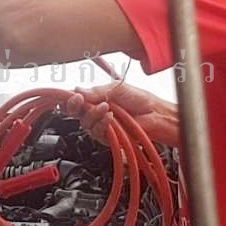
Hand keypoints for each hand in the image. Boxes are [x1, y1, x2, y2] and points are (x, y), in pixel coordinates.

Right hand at [65, 82, 179, 146]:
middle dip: (76, 106)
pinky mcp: (108, 137)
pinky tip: (111, 118)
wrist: (156, 114)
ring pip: (85, 124)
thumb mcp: (117, 88)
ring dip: (93, 115)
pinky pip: (97, 133)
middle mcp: (98, 112)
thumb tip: (77, 90)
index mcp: (97, 98)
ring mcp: (102, 125)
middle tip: (80, 101)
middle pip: (76, 113)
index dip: (70, 98)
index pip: (77, 99)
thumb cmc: (141, 100)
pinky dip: (102, 125)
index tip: (71, 96)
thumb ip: (96, 91)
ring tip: (106, 107)